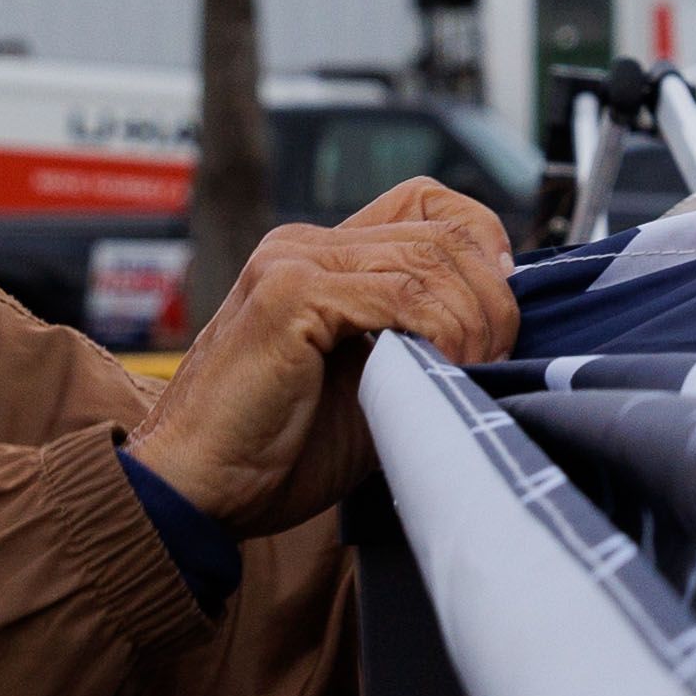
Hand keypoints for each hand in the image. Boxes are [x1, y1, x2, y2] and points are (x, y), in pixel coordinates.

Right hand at [129, 180, 521, 529]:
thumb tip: (498, 329)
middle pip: (441, 230)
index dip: (482, 241)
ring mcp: (291, 263)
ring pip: (429, 259)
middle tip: (498, 359)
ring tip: (472, 373)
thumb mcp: (367, 385)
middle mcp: (304, 244)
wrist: (195, 493)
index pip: (426, 202)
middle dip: (492, 297)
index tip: (500, 311)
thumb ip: (416, 342)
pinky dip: (440, 333)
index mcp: (320, 257)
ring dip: (473, 321)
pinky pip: (399, 295)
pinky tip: (436, 373)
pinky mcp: (288, 296)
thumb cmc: (276, 454)